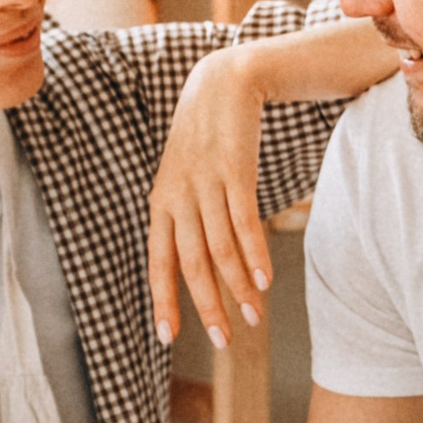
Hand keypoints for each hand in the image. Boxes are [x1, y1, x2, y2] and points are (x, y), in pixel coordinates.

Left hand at [147, 53, 272, 349]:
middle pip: (191, 263)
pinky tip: (264, 281)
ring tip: (254, 317)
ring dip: (238, 289)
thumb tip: (201, 265)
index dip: (163, 301)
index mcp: (161, 203)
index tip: (167, 338)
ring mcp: (205, 184)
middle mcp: (178, 197)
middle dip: (207, 307)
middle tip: (224, 341)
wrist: (223, 82)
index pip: (158, 262)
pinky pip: (244, 222)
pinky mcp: (234, 171)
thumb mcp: (185, 177)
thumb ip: (187, 217)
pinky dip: (254, 255)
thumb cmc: (205, 137)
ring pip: (220, 249)